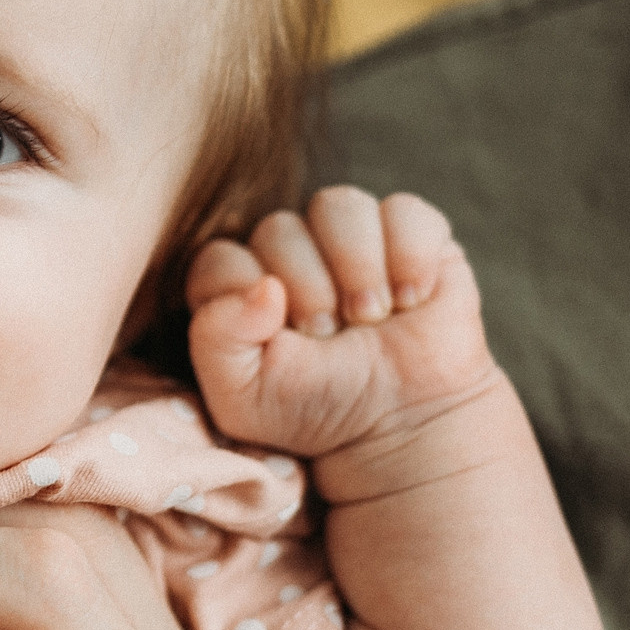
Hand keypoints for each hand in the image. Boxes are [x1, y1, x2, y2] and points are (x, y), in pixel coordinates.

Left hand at [186, 186, 499, 459]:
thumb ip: (217, 338)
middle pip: (279, 228)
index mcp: (239, 287)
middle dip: (308, 289)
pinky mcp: (412, 238)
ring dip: (356, 265)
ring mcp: (350, 240)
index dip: (248, 295)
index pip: (220, 258)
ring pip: (338, 204)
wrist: (401, 426)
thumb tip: (261, 285)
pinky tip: (413, 300)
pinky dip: (411, 255)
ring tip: (371, 317)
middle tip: (329, 335)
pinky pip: (405, 210)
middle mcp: (289, 254)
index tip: (280, 339)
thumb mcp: (243, 396)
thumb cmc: (315, 411)